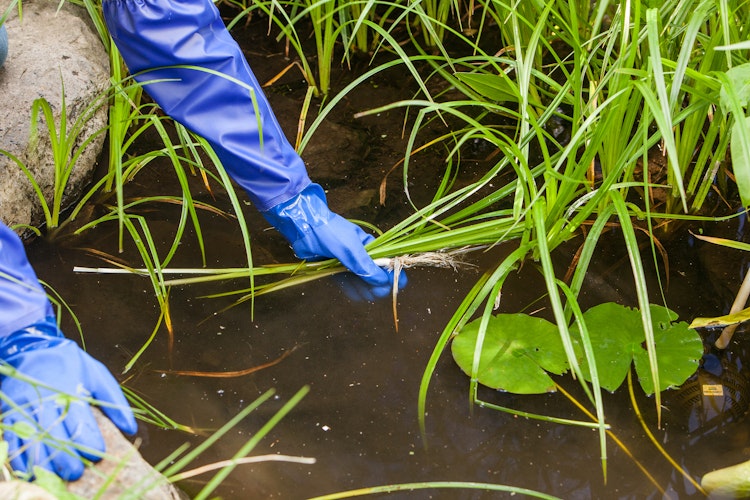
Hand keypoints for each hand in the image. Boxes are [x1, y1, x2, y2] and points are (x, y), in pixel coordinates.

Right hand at [0, 322, 136, 479]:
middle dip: (66, 457)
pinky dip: (20, 457)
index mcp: (70, 390)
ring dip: (43, 461)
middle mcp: (45, 400)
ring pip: (32, 440)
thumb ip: (115, 401)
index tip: (98, 453)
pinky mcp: (8, 413)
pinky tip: (30, 470)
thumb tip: (131, 428)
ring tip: (55, 476)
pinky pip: (12, 440)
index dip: (89, 440)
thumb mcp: (97, 374)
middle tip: (77, 472)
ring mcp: (23, 408)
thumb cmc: (70, 363)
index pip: (80, 421)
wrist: (31, 348)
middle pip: (55, 435)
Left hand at [262, 183, 406, 297]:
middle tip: (378, 292)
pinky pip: (348, 283)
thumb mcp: (350, 247)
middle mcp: (361, 255)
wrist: (303, 226)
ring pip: (362, 281)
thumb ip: (365, 264)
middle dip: (379, 284)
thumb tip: (382, 280)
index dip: (394, 272)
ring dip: (366, 289)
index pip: (388, 261)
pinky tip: (357, 294)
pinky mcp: (335, 269)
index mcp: (370, 246)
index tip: (397, 284)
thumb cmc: (330, 231)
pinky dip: (353, 289)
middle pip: (376, 274)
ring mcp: (348, 263)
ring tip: (367, 294)